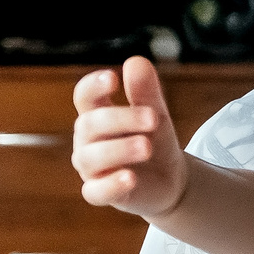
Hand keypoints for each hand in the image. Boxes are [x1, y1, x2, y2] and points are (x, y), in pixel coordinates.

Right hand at [73, 57, 188, 218]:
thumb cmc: (155, 141)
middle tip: (153, 118)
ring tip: (147, 146)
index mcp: (97, 115)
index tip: (113, 77)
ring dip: (119, 149)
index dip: (93, 86)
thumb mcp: (156, 115)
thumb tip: (136, 61)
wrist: (170, 181)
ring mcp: (92, 168)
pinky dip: (111, 184)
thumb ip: (146, 91)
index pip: (84, 96)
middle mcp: (88, 140)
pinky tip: (130, 178)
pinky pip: (96, 191)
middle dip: (120, 119)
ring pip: (90, 157)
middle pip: (89, 124)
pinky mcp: (101, 193)